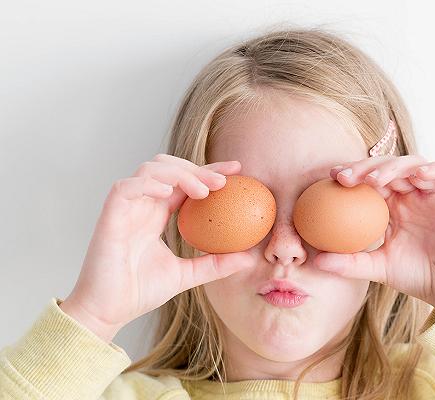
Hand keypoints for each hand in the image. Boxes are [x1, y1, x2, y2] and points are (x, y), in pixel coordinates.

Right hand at [60, 154, 254, 341]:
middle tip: (224, 181)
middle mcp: (142, 206)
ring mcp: (125, 208)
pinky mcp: (110, 216)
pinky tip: (169, 191)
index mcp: (156, 215)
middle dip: (197, 168)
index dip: (209, 171)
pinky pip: (126, 187)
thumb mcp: (187, 275)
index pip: (185, 182)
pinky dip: (148, 184)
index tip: (237, 171)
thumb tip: (249, 259)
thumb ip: (215, 264)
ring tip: (202, 191)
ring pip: (149, 169)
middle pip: (169, 167)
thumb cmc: (139, 292)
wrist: (107, 312)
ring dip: (178, 173)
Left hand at [313, 155, 434, 312]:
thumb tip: (315, 262)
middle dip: (366, 167)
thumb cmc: (418, 276)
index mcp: (395, 205)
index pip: (372, 180)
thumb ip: (349, 263)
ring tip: (375, 179)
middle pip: (389, 167)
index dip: (353, 173)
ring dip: (394, 167)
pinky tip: (418, 175)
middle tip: (345, 177)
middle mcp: (415, 193)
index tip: (331, 178)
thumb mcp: (378, 268)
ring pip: (415, 164)